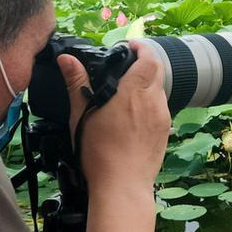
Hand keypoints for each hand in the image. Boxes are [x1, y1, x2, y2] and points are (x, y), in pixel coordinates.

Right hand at [57, 40, 170, 190]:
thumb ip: (76, 84)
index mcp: (133, 92)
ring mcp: (162, 117)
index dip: (142, 47)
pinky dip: (151, 102)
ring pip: (160, 89)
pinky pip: (161, 107)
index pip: (149, 58)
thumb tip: (66, 59)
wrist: (121, 186)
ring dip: (148, 83)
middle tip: (128, 66)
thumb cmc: (99, 152)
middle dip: (145, 62)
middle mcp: (152, 101)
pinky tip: (135, 114)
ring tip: (129, 91)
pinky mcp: (165, 131)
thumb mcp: (82, 115)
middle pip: (158, 70)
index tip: (131, 46)